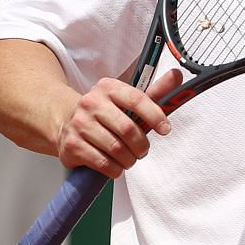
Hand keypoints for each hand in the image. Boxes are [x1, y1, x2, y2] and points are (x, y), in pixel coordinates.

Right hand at [54, 68, 179, 177]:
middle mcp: (91, 102)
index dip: (155, 116)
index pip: (137, 99)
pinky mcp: (71, 145)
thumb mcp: (128, 100)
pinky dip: (115, 169)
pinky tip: (115, 166)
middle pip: (127, 129)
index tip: (166, 129)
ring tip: (129, 159)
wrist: (67, 122)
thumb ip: (154, 92)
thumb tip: (177, 74)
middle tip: (142, 151)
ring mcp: (79, 124)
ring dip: (129, 160)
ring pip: (116, 149)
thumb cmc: (107, 113)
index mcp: (108, 88)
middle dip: (141, 145)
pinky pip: (102, 163)